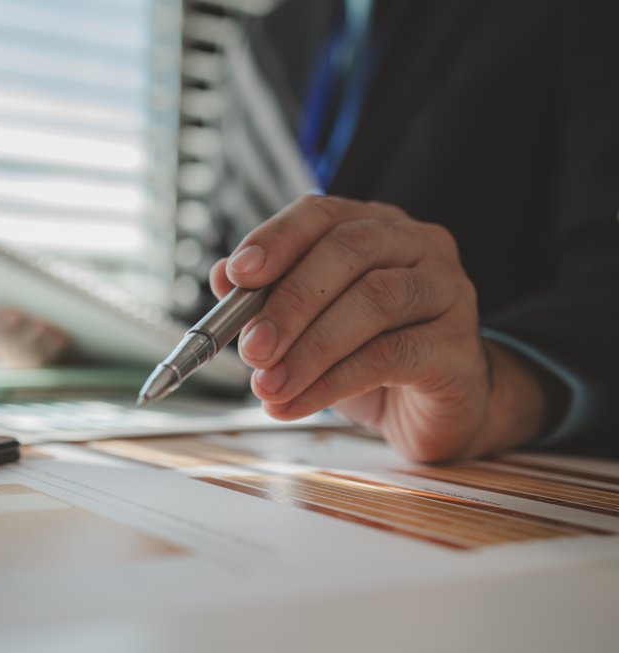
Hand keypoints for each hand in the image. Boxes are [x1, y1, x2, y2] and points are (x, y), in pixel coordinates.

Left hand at [210, 195, 558, 460]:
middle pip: (349, 252)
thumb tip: (221, 276)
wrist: (433, 411)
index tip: (238, 275)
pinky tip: (298, 403)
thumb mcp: (307, 325)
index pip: (323, 215)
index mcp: (375, 226)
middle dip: (289, 302)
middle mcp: (417, 246)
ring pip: (373, 303)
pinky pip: (390, 355)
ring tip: (268, 386)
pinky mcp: (458, 346)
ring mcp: (447, 291)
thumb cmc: (367, 357)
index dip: (277, 239)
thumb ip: (267, 296)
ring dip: (308, 349)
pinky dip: (333, 382)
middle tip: (250, 348)